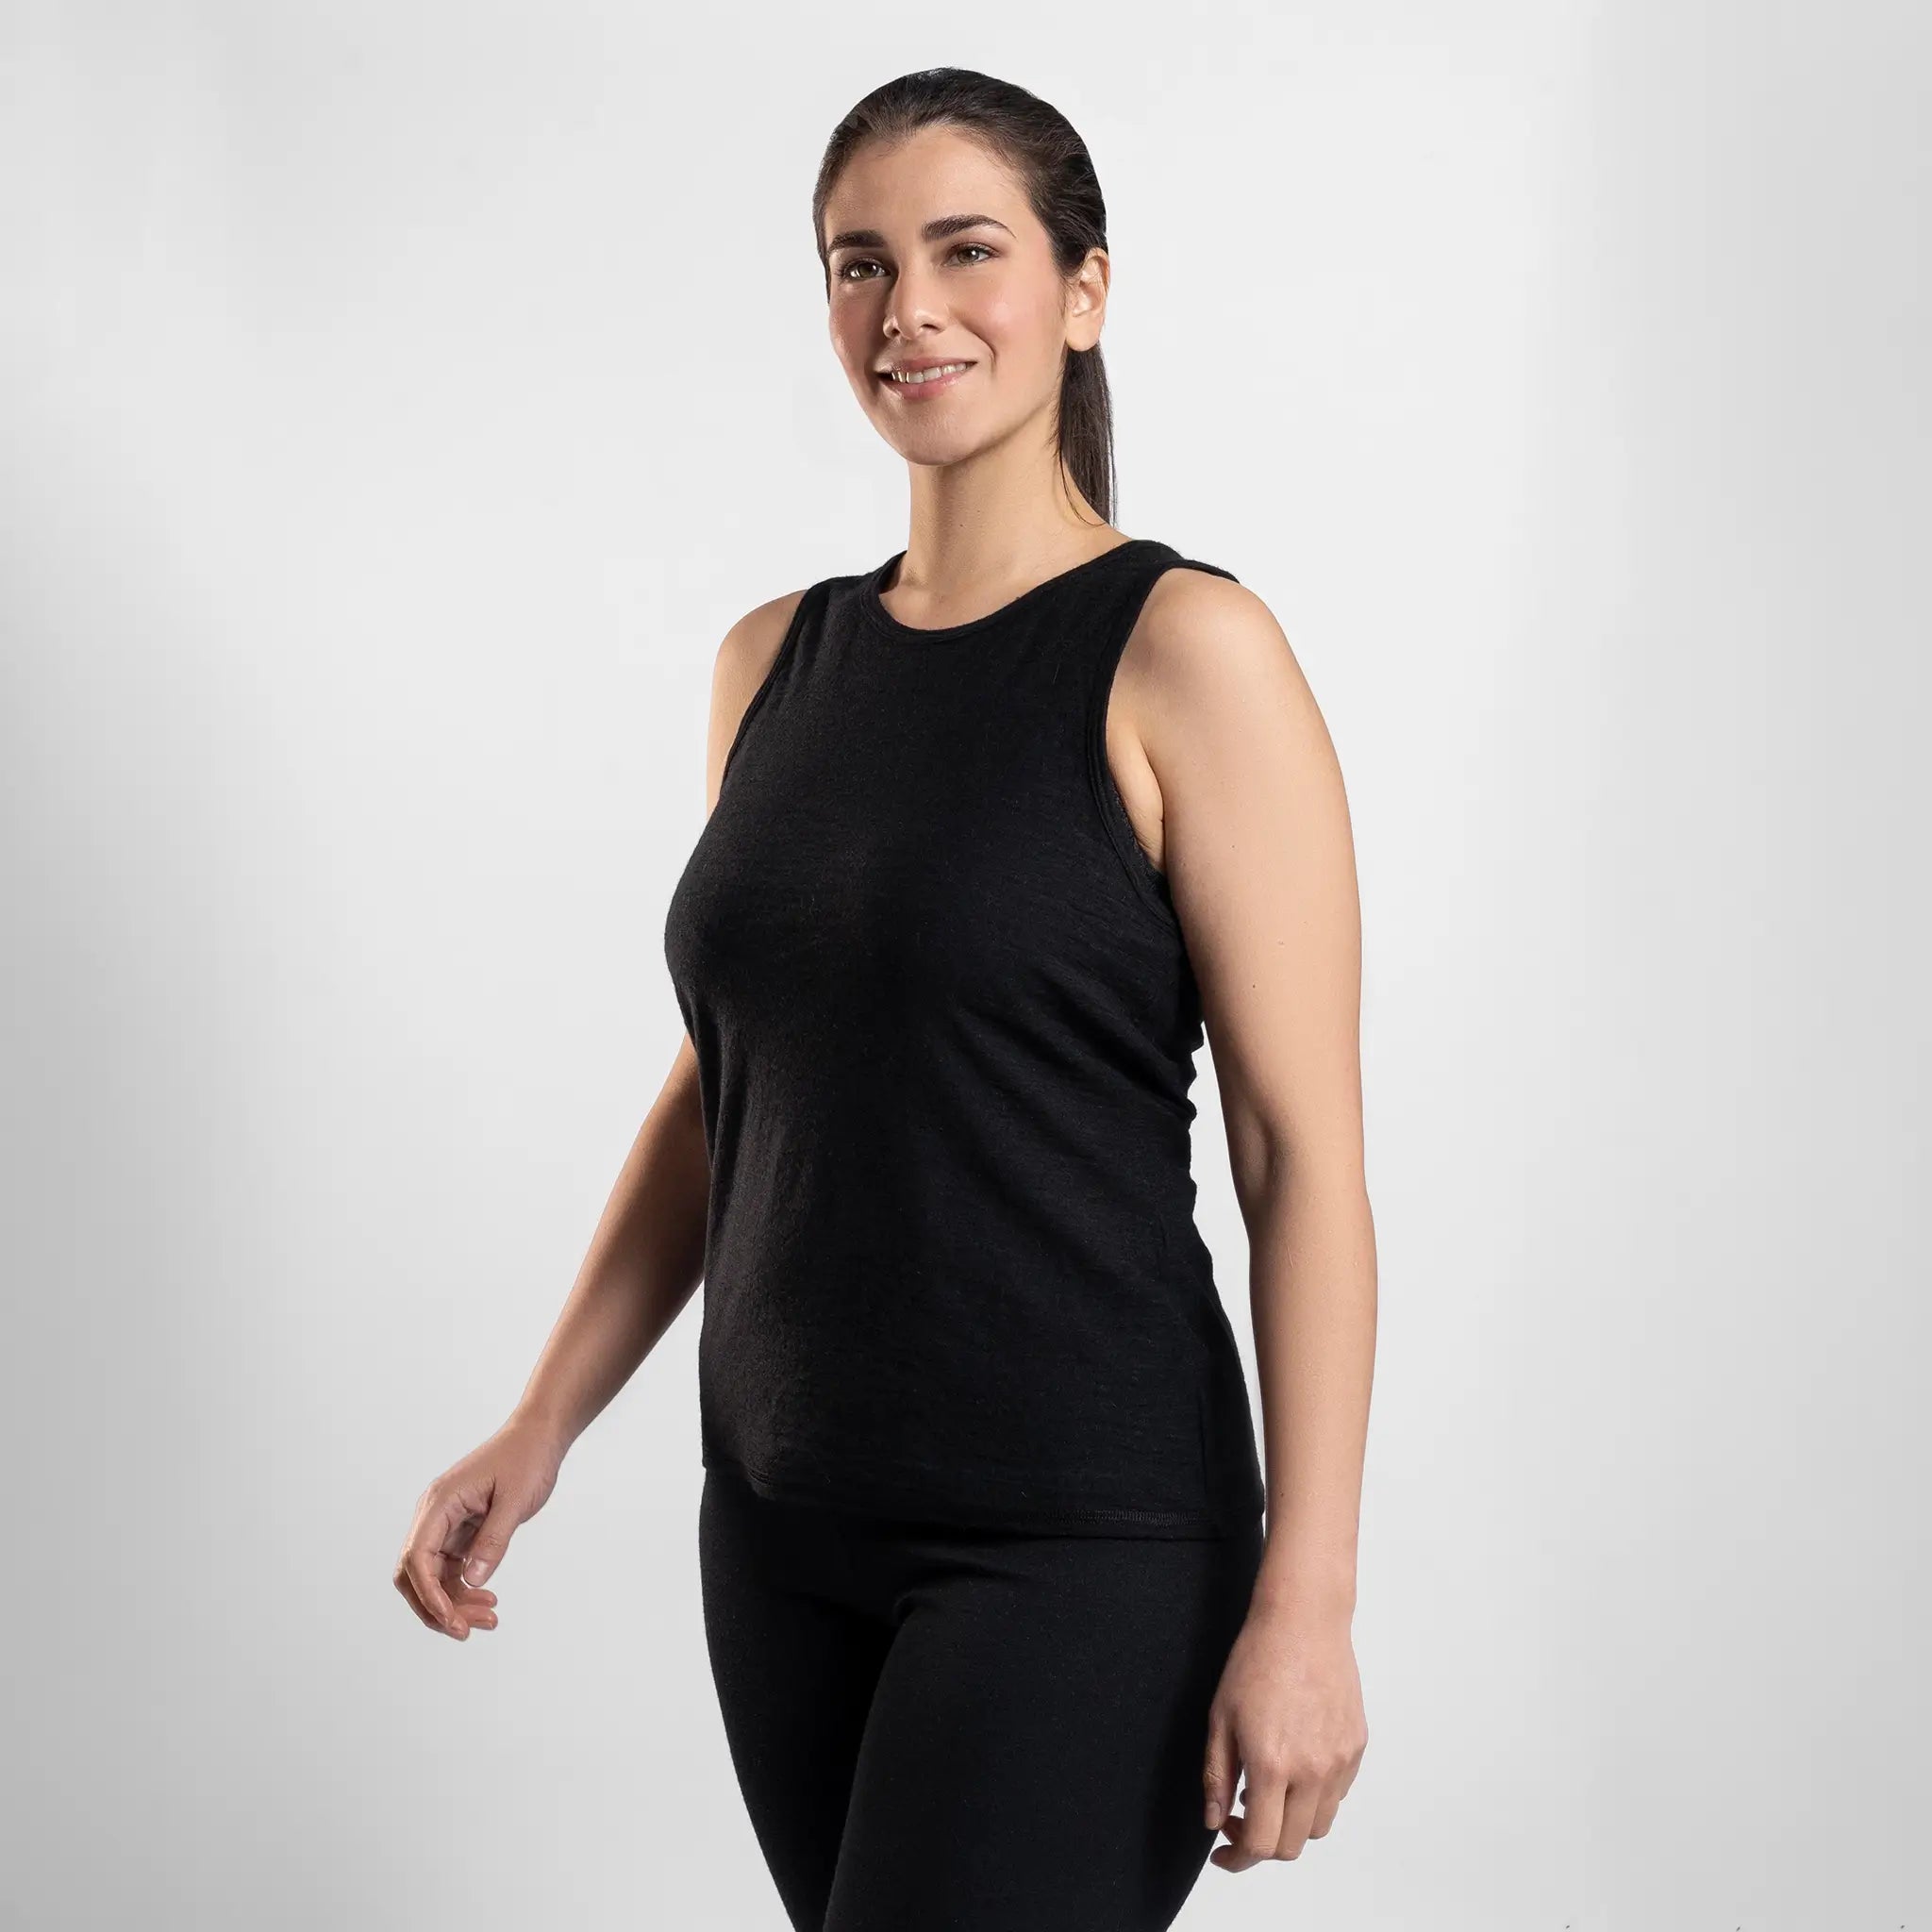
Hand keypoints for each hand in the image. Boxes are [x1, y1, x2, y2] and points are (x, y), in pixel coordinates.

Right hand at [393, 1411, 568, 1639]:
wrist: (539, 1437)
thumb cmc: (527, 1459)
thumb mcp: (515, 1500)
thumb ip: (494, 1540)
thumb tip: (472, 1581)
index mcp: (439, 1502)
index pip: (417, 1557)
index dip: (429, 1595)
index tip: (452, 1620)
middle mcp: (434, 1514)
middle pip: (415, 1573)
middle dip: (436, 1606)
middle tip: (468, 1629)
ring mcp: (445, 1523)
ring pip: (433, 1576)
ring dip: (453, 1602)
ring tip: (489, 1619)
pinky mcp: (460, 1531)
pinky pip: (451, 1568)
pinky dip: (463, 1589)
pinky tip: (487, 1601)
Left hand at [1201, 1592, 1366, 1868]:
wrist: (1303, 1621)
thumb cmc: (1256, 1661)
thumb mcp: (1220, 1718)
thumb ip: (1217, 1776)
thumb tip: (1215, 1821)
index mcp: (1273, 1765)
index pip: (1262, 1844)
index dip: (1238, 1858)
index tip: (1223, 1852)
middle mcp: (1313, 1771)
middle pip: (1292, 1845)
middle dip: (1262, 1844)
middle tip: (1239, 1817)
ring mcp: (1339, 1761)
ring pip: (1318, 1825)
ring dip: (1290, 1822)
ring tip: (1267, 1788)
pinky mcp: (1356, 1747)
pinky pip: (1337, 1794)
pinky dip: (1314, 1796)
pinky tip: (1293, 1766)